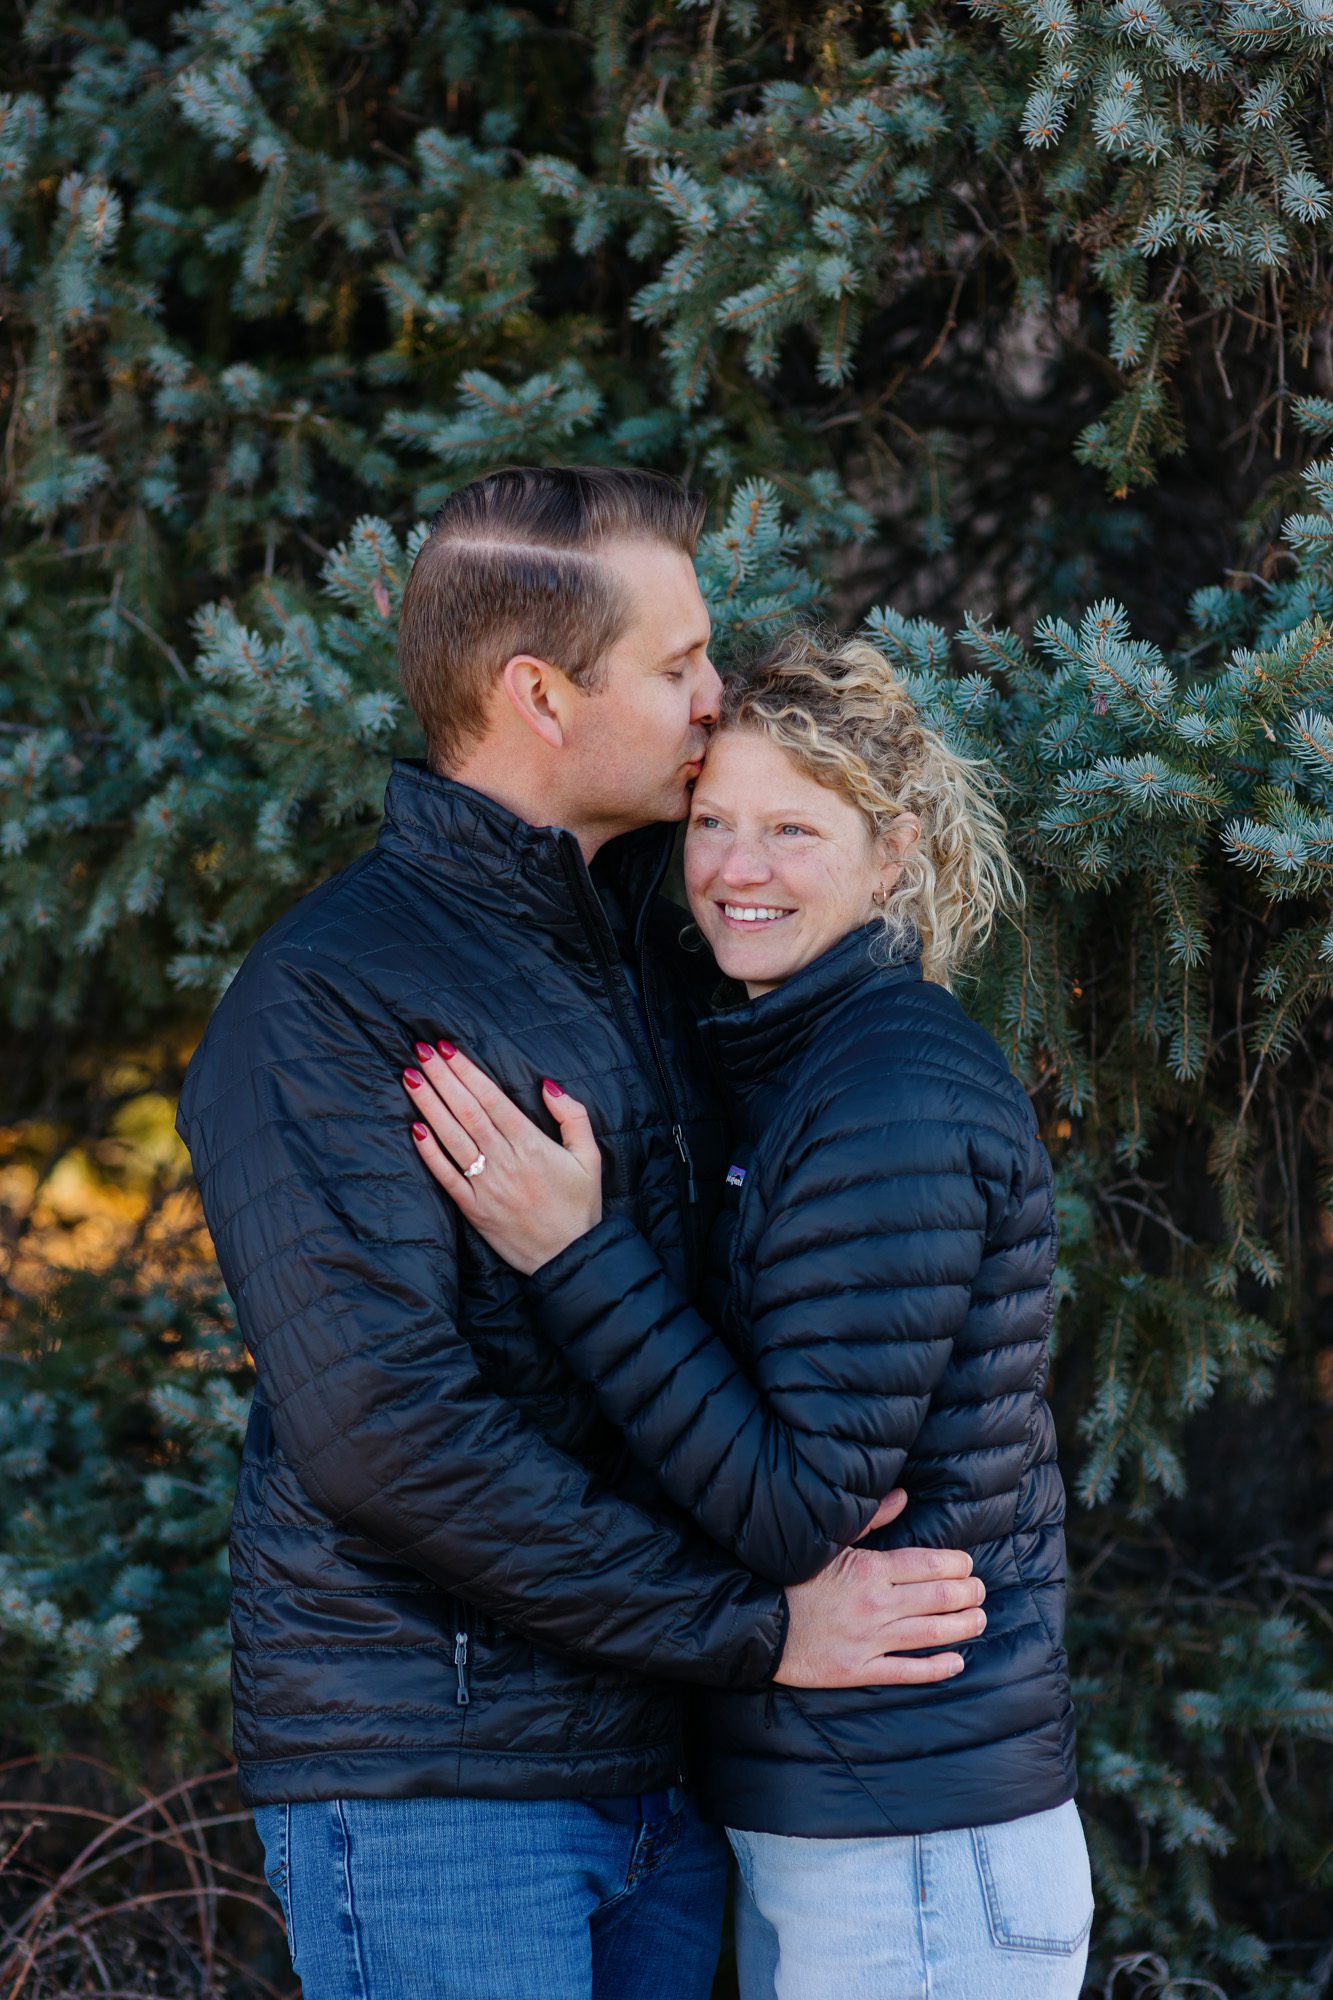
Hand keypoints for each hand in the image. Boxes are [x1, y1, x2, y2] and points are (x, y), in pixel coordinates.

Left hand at [403, 1041, 602, 1274]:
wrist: (569, 1258)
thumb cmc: (581, 1206)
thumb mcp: (590, 1157)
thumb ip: (573, 1117)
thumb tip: (548, 1085)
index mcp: (532, 1145)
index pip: (492, 1099)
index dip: (468, 1072)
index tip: (448, 1049)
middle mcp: (505, 1162)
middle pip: (467, 1111)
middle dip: (442, 1078)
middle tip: (422, 1051)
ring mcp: (486, 1186)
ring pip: (452, 1138)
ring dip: (429, 1106)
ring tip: (411, 1078)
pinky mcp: (473, 1210)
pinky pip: (446, 1177)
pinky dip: (429, 1153)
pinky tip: (415, 1129)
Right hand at [775, 1491, 985, 1688]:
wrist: (757, 1623)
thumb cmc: (791, 1576)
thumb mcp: (828, 1541)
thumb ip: (869, 1519)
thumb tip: (902, 1497)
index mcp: (869, 1570)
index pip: (930, 1564)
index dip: (957, 1564)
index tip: (967, 1565)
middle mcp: (875, 1605)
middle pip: (939, 1598)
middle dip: (969, 1593)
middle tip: (981, 1590)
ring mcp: (869, 1640)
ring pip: (932, 1633)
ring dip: (964, 1626)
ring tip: (980, 1618)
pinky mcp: (859, 1670)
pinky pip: (908, 1672)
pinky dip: (937, 1668)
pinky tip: (957, 1661)